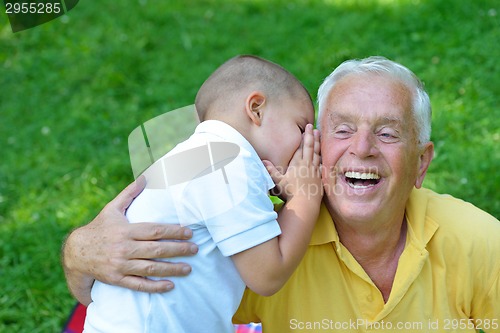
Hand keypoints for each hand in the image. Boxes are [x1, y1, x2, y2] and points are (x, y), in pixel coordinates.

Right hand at [62, 176, 198, 304]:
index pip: (154, 230)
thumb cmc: (99, 228)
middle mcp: (124, 247)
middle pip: (156, 249)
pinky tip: (170, 286)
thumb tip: (144, 177)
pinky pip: (138, 285)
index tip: (189, 232)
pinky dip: (154, 287)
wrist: (76, 252)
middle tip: (195, 249)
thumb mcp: (112, 209)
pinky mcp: (117, 279)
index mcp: (125, 230)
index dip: (173, 231)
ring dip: (171, 269)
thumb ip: (129, 193)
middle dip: (178, 249)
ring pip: (150, 268)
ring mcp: (120, 265)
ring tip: (188, 268)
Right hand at [263, 124, 321, 201]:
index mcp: (297, 163)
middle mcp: (307, 165)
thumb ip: (271, 170)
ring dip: (318, 144)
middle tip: (313, 127)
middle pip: (310, 147)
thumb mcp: (277, 181)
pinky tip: (322, 156)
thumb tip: (262, 161)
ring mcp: (315, 171)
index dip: (303, 137)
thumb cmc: (290, 193)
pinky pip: (321, 164)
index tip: (306, 128)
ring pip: (317, 154)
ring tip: (319, 135)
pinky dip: (321, 158)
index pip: (301, 147)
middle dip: (311, 136)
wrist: (305, 204)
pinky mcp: (319, 178)